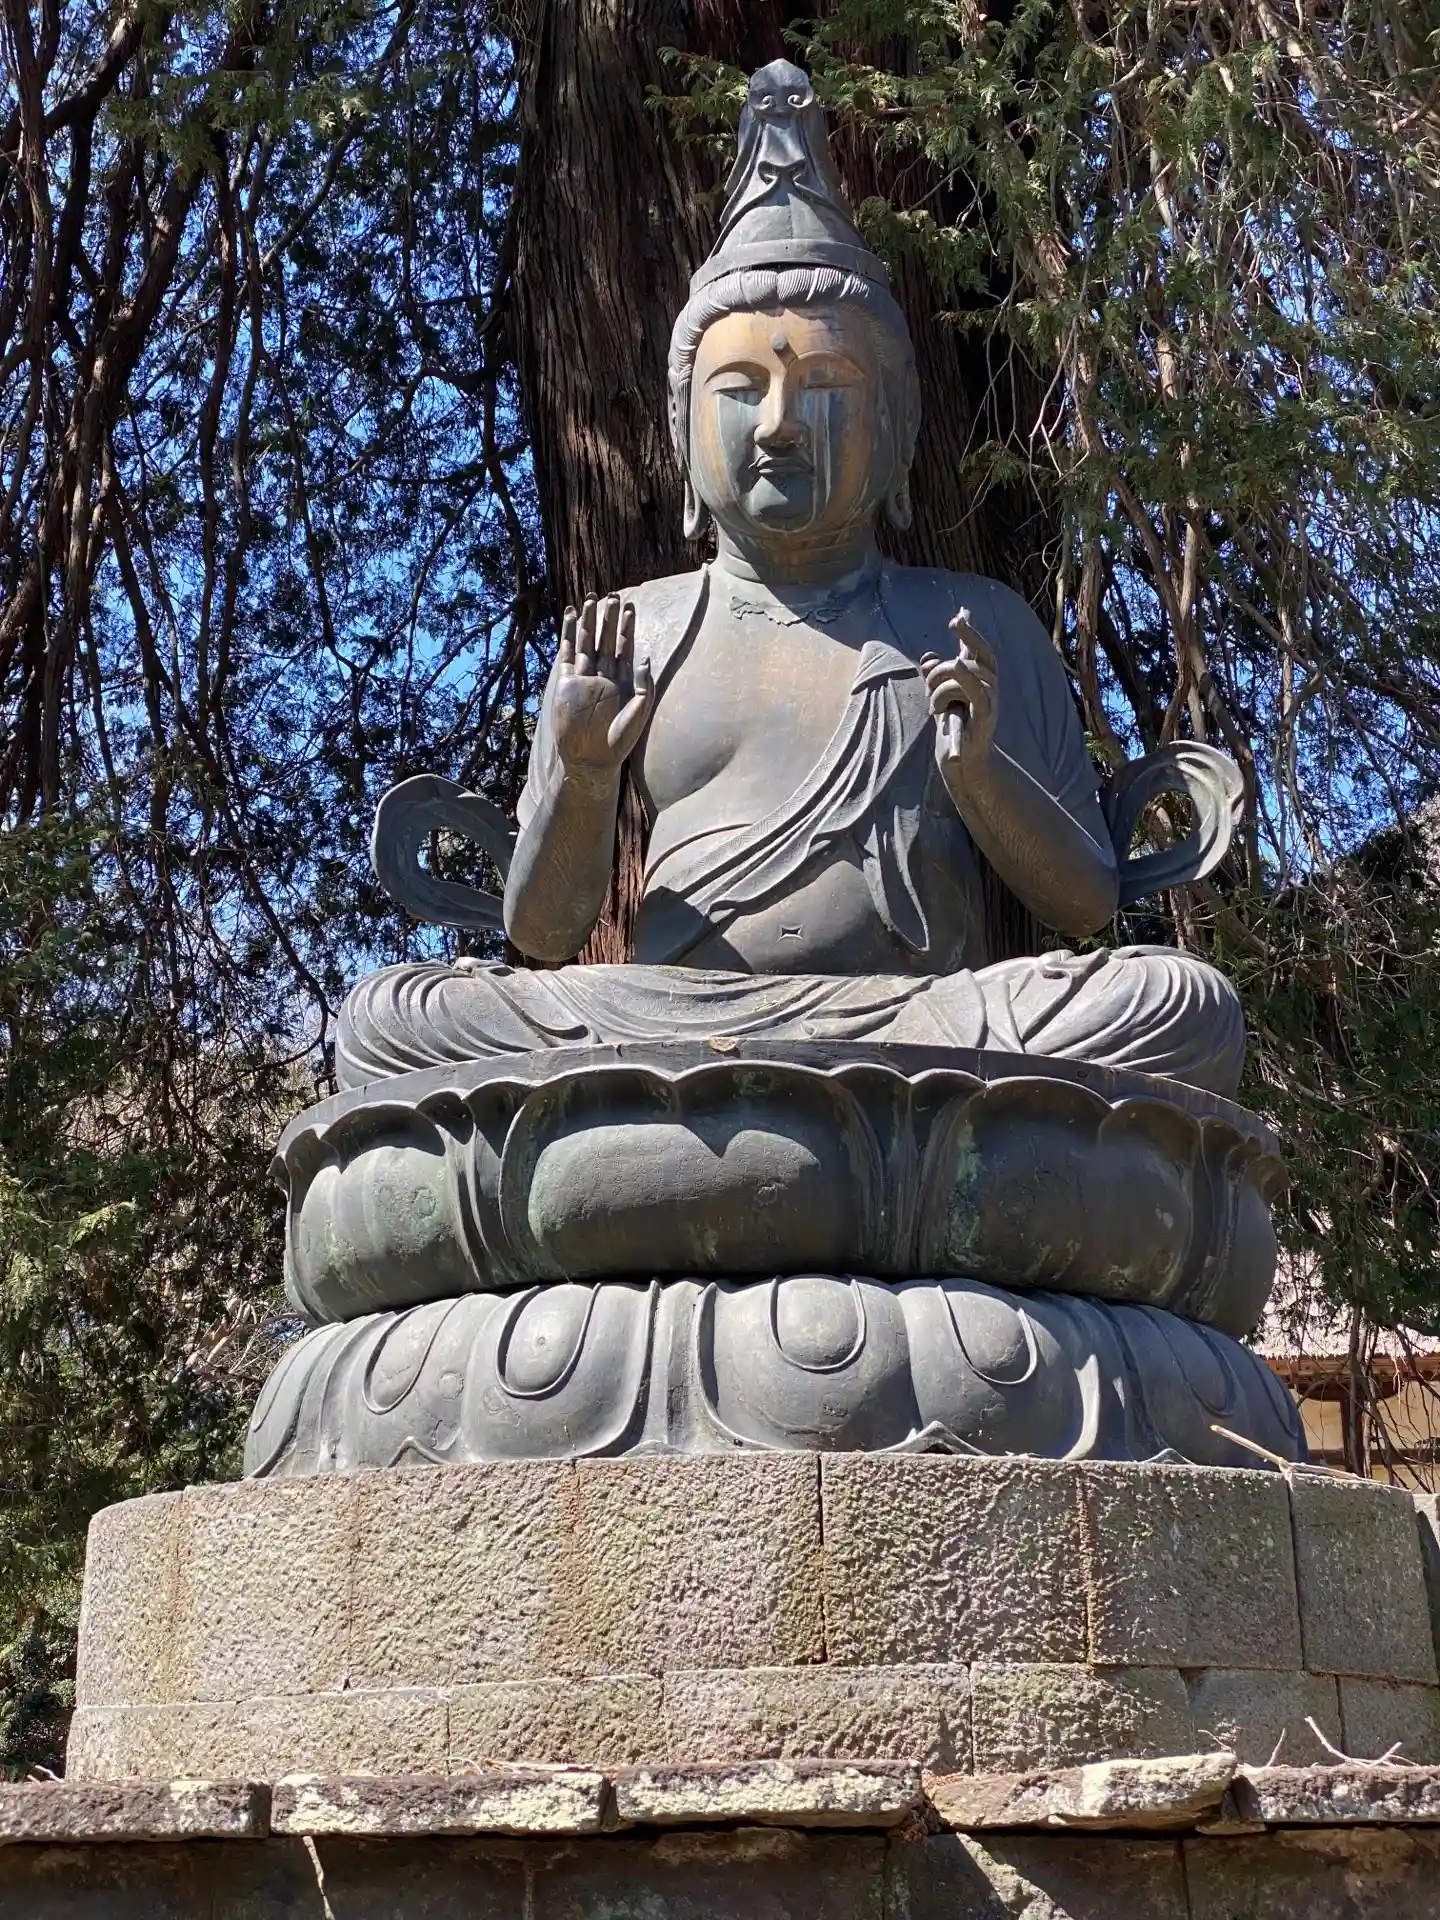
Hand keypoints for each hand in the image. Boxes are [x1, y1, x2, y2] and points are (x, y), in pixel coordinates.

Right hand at [551, 592, 653, 776]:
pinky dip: (568, 635)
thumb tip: (645, 657)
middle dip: (608, 618)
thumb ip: (645, 687)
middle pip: (606, 639)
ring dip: (588, 621)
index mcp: (623, 681)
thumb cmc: (619, 743)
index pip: (626, 647)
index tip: (629, 607)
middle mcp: (604, 676)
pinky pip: (567, 654)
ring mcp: (584, 678)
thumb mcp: (639, 715)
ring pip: (586, 642)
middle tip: (612, 595)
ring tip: (590, 599)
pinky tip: (570, 618)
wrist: (590, 760)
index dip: (627, 627)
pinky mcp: (567, 684)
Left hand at [922, 607, 997, 777]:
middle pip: (958, 661)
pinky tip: (958, 668)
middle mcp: (991, 683)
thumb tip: (928, 656)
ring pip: (956, 675)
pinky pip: (974, 690)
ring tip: (937, 709)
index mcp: (983, 676)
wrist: (962, 756)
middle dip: (936, 673)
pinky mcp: (985, 713)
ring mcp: (990, 697)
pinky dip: (964, 679)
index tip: (956, 618)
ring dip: (937, 692)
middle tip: (929, 691)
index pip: (978, 648)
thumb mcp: (941, 694)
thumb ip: (936, 675)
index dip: (969, 632)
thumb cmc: (954, 723)